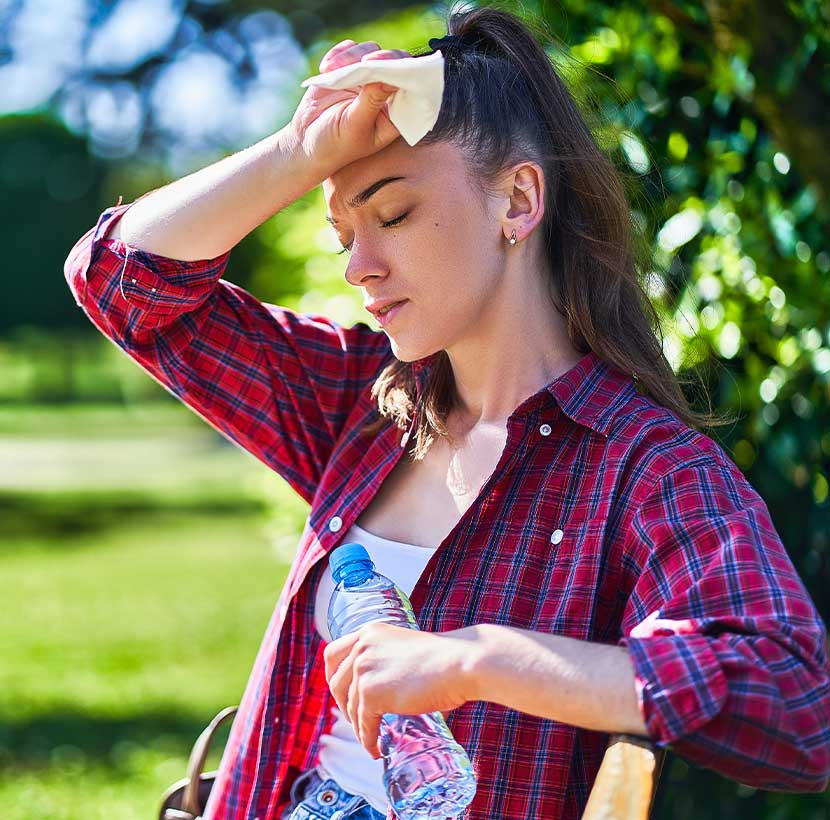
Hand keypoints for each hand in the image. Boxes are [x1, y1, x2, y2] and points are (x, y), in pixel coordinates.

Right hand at [284, 40, 412, 177]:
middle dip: (381, 58)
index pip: (411, 86)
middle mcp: (385, 93)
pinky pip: (350, 50)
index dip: (405, 72)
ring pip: (371, 51)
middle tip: (366, 61)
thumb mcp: (355, 126)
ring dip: (353, 56)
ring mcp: (367, 79)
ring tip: (332, 70)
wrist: (306, 143)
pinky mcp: (348, 69)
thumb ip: (372, 100)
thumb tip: (391, 76)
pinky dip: (339, 54)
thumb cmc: (335, 145)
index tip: (389, 67)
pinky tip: (326, 69)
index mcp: (396, 113)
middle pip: (394, 62)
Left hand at [323, 622, 475, 758]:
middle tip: (358, 720)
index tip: (341, 693)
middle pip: (336, 683)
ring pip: (351, 707)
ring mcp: (364, 670)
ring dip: (359, 727)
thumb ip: (387, 660)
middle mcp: (361, 647)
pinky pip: (363, 725)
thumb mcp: (405, 649)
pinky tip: (377, 748)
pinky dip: (368, 740)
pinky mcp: (372, 693)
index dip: (333, 676)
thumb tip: (383, 689)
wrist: (459, 662)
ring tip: (372, 738)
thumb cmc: (444, 659)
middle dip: (344, 706)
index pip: (333, 653)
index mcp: (369, 632)